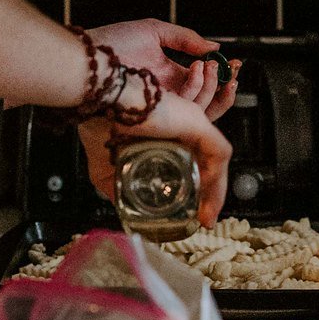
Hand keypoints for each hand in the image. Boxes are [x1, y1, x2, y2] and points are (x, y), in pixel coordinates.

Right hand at [78, 89, 232, 226]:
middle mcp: (182, 127)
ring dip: (215, 192)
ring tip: (206, 216)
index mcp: (164, 135)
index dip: (192, 188)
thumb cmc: (99, 122)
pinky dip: (218, 179)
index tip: (190, 212)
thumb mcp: (106, 167)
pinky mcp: (198, 122)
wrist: (100, 101)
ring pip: (215, 161)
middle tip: (202, 218)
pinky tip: (209, 200)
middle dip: (208, 195)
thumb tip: (124, 210)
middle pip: (205, 164)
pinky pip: (218, 154)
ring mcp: (192, 122)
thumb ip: (116, 188)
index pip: (187, 162)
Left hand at [89, 20, 237, 121]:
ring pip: (199, 110)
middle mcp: (166, 96)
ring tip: (208, 66)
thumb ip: (186, 38)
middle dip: (222, 86)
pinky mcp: (154, 116)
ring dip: (210, 87)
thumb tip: (215, 46)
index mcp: (167, 78)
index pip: (202, 83)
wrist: (88, 58)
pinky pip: (184, 114)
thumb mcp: (154, 32)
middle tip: (232, 70)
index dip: (219, 75)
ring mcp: (161, 107)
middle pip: (206, 102)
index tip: (232, 63)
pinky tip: (195, 71)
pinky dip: (195, 93)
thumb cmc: (111, 42)